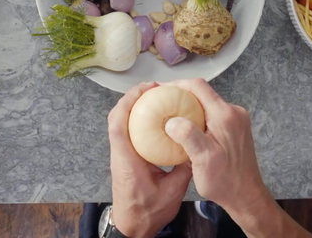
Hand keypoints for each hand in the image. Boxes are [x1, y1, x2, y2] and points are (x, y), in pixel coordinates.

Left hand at [108, 82, 191, 237]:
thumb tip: (195, 147)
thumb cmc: (147, 213)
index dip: (128, 102)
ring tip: (154, 98)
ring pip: (120, 124)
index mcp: (126, 160)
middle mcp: (119, 155)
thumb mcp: (172, 191)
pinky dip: (138, 121)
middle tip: (153, 88)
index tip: (145, 89)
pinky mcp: (125, 160)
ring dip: (133, 108)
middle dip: (132, 98)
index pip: (118, 124)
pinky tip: (155, 119)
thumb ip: (183, 168)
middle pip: (116, 118)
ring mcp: (121, 157)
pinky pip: (127, 133)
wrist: (132, 228)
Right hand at [162, 79, 269, 214]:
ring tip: (168, 114)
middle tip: (160, 102)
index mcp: (225, 115)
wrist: (246, 196)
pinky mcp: (235, 128)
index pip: (198, 87)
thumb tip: (171, 120)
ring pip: (207, 103)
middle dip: (180, 95)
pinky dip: (197, 116)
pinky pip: (212, 114)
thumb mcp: (203, 159)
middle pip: (202, 93)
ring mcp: (236, 120)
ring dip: (188, 107)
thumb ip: (188, 136)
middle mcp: (233, 112)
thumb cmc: (225, 181)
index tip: (159, 90)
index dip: (177, 85)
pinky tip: (184, 127)